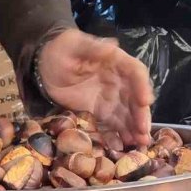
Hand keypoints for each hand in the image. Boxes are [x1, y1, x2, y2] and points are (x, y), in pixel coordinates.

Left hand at [38, 30, 154, 145]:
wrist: (45, 65)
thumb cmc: (61, 49)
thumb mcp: (74, 44)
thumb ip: (93, 48)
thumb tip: (113, 47)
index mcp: (116, 62)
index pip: (135, 73)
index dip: (142, 87)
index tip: (145, 101)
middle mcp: (118, 82)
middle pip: (135, 98)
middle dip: (141, 115)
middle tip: (144, 131)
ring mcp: (110, 99)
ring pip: (128, 115)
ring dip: (135, 129)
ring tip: (140, 143)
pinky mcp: (100, 112)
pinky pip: (112, 125)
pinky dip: (119, 135)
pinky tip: (124, 146)